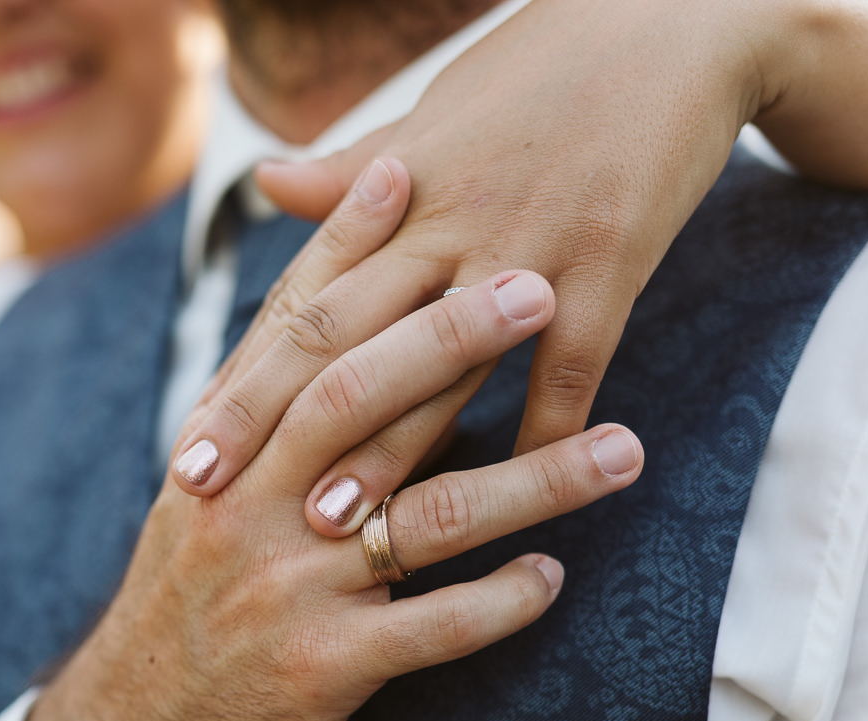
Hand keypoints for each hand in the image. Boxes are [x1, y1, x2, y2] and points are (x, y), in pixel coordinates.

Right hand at [18, 171, 645, 720]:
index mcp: (221, 453)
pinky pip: (426, 633)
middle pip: (354, 400)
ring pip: (420, 516)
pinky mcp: (320, 669)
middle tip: (538, 288)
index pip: (285, 331)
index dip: (342, 248)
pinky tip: (554, 579)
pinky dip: (494, 605)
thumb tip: (309, 333)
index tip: (405, 172)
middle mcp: (248, 506)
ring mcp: (287, 588)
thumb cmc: (180, 602)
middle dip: (449, 338)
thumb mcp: (195, 498)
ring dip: (532, 480)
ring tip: (624, 448)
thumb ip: (251, 417)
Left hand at [173, 0, 805, 510]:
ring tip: (331, 524)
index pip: (299, 300)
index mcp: (393, 191)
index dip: (241, 374)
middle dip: (270, 421)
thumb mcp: (433, 111)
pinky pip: (569, 363)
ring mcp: (522, 246)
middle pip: (339, 339)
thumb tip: (265, 182)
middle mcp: (442, 222)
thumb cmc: (544, 63)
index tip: (191, 442)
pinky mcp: (606, 261)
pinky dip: (546, 430)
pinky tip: (517, 491)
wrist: (675, 17)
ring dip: (384, 449)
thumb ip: (352, 170)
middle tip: (213, 494)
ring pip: (437, 365)